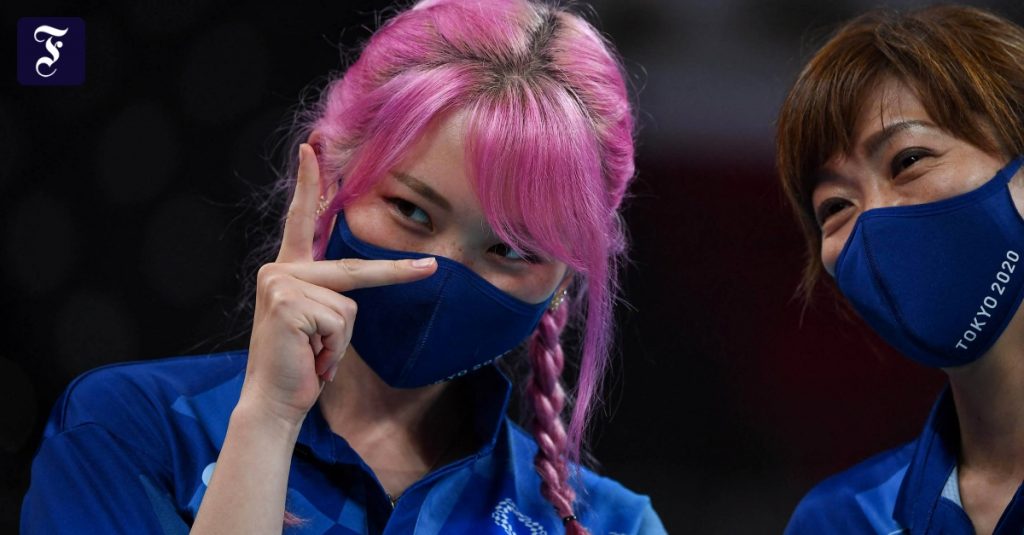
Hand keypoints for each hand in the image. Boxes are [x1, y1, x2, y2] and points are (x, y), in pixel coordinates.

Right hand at [241, 143, 436, 426]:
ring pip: (351, 306)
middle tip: (433, 268)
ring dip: (340, 342)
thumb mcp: (318, 324)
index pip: (301, 219)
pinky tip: (312, 359)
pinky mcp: (291, 304)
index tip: (313, 146)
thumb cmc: (301, 365)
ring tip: (316, 356)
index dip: (309, 182)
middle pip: (354, 271)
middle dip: (398, 275)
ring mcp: (283, 284)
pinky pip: (342, 324)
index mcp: (288, 270)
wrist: (272, 401)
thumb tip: (350, 299)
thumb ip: (330, 297)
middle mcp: (280, 270)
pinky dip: (334, 350)